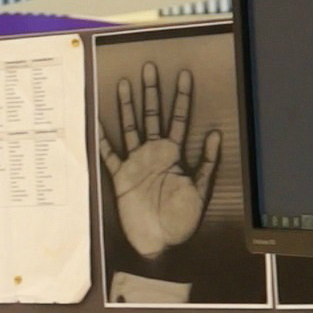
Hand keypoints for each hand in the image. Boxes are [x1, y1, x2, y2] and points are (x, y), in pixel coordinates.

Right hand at [100, 64, 221, 258]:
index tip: (185, 75)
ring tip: (125, 84)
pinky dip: (102, 141)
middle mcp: (155, 154)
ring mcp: (136, 164)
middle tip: (151, 67)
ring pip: (130, 128)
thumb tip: (216, 134)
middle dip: (152, 92)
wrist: (160, 245)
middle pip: (152, 116)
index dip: (182, 98)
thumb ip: (207, 164)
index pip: (180, 120)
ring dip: (127, 107)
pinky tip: (96, 125)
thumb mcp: (200, 192)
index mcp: (175, 155)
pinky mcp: (121, 178)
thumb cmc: (182, 221)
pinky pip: (109, 156)